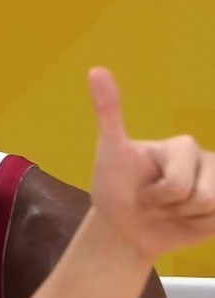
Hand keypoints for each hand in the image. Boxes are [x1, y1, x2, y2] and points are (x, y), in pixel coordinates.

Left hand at [88, 67, 214, 259]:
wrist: (124, 228)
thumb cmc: (116, 188)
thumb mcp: (109, 152)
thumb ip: (108, 112)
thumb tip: (95, 69)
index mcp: (181, 145)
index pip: (177, 185)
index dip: (154, 196)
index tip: (139, 187)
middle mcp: (205, 159)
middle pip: (198, 197)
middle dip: (168, 208)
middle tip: (152, 202)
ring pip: (212, 208)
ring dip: (181, 218)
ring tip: (166, 209)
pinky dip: (197, 227)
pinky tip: (183, 219)